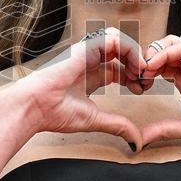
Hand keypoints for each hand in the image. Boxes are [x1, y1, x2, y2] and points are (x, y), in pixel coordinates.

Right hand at [11, 27, 149, 149]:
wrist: (34, 107)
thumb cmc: (55, 113)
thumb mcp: (95, 120)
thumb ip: (117, 126)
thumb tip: (137, 141)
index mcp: (90, 76)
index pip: (119, 68)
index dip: (134, 76)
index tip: (142, 90)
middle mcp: (89, 61)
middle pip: (122, 52)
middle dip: (138, 64)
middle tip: (146, 81)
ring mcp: (87, 52)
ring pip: (119, 40)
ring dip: (135, 53)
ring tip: (140, 72)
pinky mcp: (85, 47)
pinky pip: (114, 39)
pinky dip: (130, 50)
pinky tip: (134, 67)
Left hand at [137, 36, 180, 149]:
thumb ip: (164, 129)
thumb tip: (138, 141)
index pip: (157, 66)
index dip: (142, 72)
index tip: (134, 87)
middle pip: (160, 50)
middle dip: (144, 60)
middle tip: (135, 76)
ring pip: (170, 43)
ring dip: (153, 53)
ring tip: (144, 70)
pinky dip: (167, 53)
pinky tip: (156, 66)